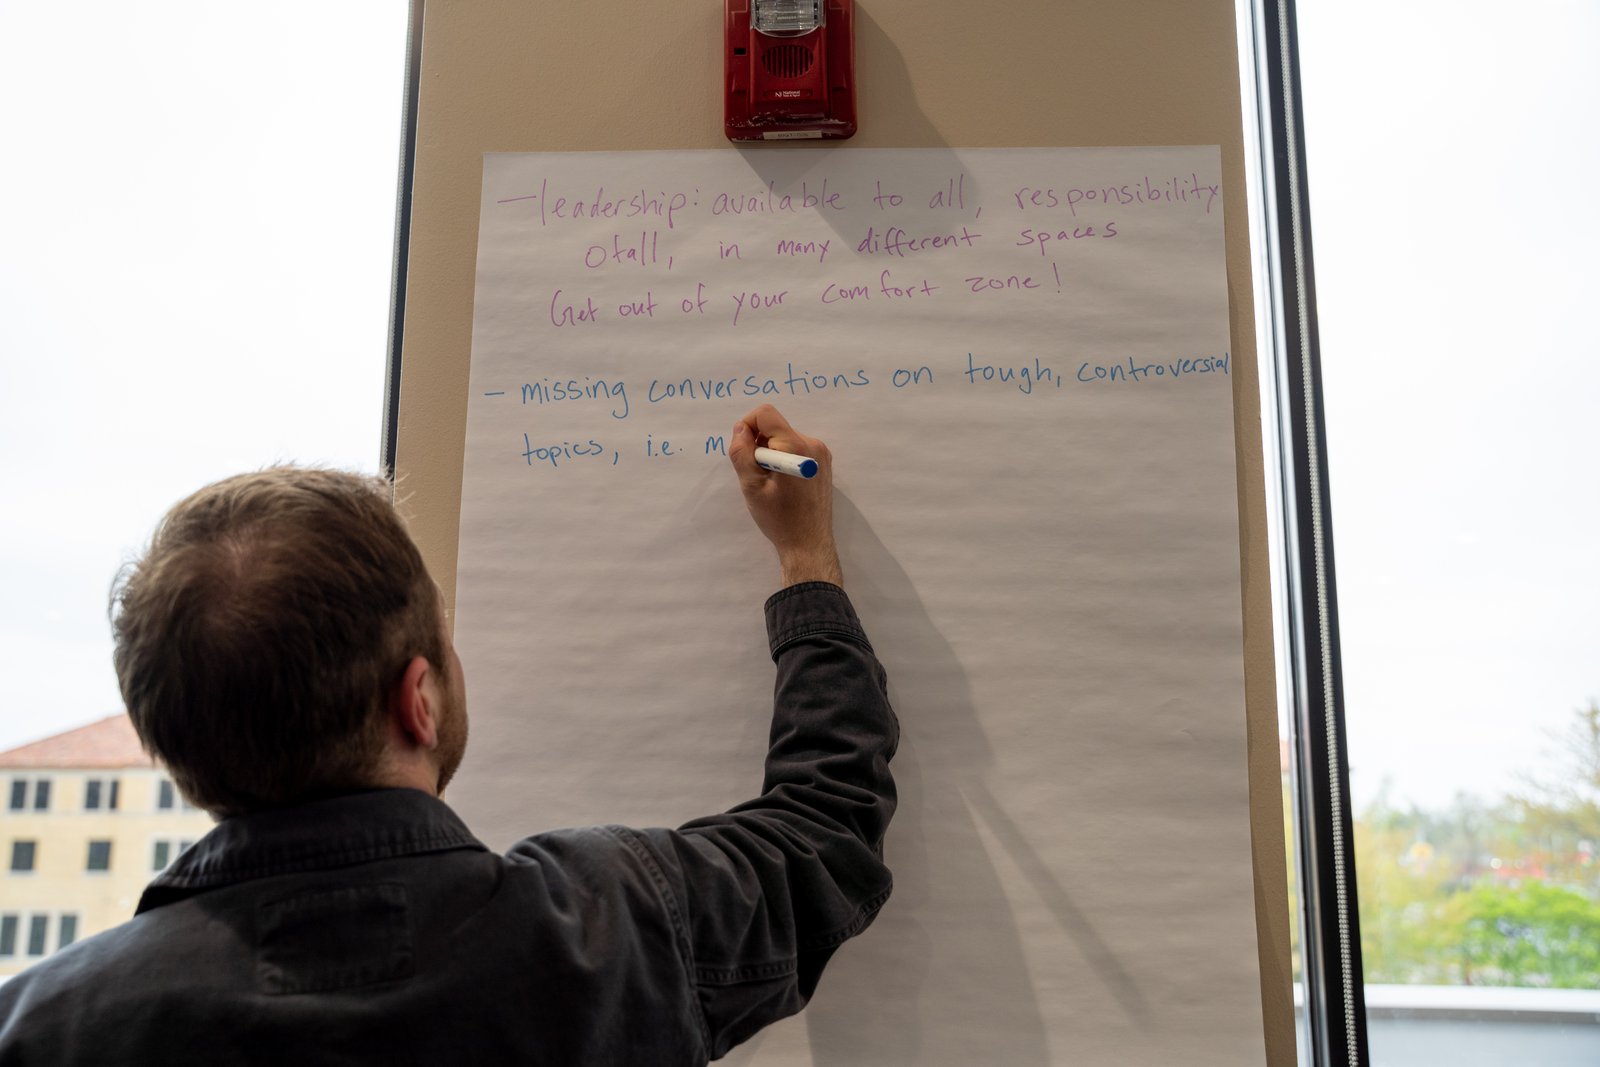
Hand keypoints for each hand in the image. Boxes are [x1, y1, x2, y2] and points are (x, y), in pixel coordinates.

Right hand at [728, 404, 841, 587]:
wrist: (808, 544)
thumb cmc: (779, 518)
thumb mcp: (751, 486)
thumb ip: (742, 452)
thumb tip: (740, 428)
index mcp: (795, 446)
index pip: (766, 414)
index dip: (747, 425)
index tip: (743, 450)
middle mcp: (812, 444)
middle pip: (775, 427)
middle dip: (759, 444)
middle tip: (757, 475)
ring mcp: (821, 454)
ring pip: (784, 439)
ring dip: (771, 454)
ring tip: (771, 483)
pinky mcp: (823, 464)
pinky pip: (796, 449)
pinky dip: (783, 459)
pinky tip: (783, 485)